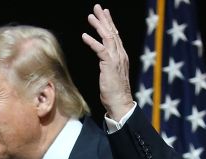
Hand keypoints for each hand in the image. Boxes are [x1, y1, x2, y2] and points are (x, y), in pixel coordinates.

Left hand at [82, 4, 133, 119]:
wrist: (120, 102)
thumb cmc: (114, 92)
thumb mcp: (111, 74)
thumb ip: (109, 64)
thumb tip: (104, 60)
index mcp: (121, 56)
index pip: (115, 36)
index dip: (110, 23)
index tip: (104, 13)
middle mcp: (120, 55)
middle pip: (112, 32)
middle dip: (104, 19)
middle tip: (97, 8)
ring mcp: (116, 59)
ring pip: (107, 37)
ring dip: (98, 26)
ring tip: (90, 17)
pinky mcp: (110, 65)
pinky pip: (100, 49)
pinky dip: (92, 42)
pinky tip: (84, 36)